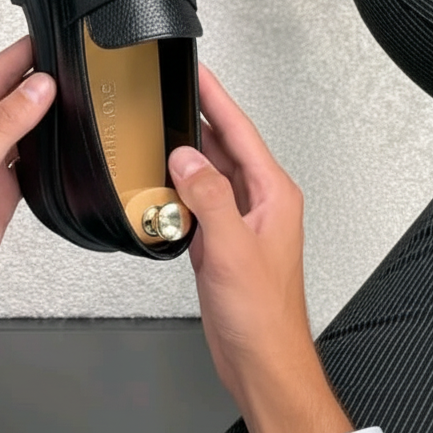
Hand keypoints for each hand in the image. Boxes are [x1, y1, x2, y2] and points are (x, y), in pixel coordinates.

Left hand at [0, 37, 53, 383]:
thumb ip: (6, 123)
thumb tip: (38, 87)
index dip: (20, 55)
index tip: (46, 37)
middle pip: (6, 97)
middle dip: (35, 79)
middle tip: (68, 60)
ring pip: (17, 126)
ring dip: (41, 112)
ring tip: (70, 92)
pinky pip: (25, 158)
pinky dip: (43, 148)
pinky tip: (59, 141)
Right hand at [168, 64, 351, 432]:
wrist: (262, 361)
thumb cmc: (264, 316)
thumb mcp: (233, 249)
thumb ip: (209, 197)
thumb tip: (186, 158)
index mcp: (273, 195)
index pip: (241, 132)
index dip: (218, 98)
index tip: (199, 72)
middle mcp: (259, 203)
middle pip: (225, 147)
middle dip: (197, 119)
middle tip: (170, 93)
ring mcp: (241, 222)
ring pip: (209, 174)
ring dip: (185, 158)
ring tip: (159, 132)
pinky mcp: (223, 241)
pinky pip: (198, 202)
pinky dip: (178, 192)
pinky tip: (161, 187)